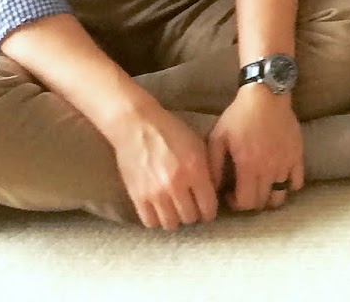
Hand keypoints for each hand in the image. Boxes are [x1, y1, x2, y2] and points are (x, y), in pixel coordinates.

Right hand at [109, 97, 219, 228]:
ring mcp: (156, 194)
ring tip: (175, 209)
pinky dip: (157, 219)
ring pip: (171, 224)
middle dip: (193, 215)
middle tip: (191, 207)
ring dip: (175, 219)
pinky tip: (159, 210)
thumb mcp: (197, 144)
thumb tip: (212, 191)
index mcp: (195, 170)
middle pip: (190, 218)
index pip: (208, 207)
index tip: (207, 210)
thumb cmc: (170, 130)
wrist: (137, 125)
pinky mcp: (137, 197)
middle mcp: (176, 185)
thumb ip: (206, 169)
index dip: (210, 211)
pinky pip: (150, 222)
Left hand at [208, 84, 303, 213]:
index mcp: (249, 165)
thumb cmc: (240, 115)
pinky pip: (297, 182)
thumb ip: (214, 165)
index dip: (236, 204)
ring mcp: (286, 162)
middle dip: (250, 202)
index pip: (246, 202)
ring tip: (261, 186)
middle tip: (243, 190)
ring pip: (280, 196)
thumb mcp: (218, 137)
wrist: (266, 94)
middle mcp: (269, 168)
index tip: (230, 194)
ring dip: (268, 197)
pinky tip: (278, 177)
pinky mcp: (297, 154)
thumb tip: (213, 188)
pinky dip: (288, 185)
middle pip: (262, 202)